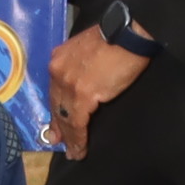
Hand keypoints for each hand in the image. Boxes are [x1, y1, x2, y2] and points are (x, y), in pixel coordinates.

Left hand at [49, 25, 147, 157]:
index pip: (55, 90)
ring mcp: (68, 83)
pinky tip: (79, 149)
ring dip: (69, 137)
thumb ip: (80, 64)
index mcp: (59, 58)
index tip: (56, 124)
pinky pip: (76, 122)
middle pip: (56, 104)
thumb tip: (83, 81)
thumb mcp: (88, 48)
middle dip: (58, 126)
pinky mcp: (82, 95)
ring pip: (64, 116)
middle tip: (58, 142)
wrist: (129, 32)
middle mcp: (58, 71)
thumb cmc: (116, 38)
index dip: (56, 108)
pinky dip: (78, 138)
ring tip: (73, 152)